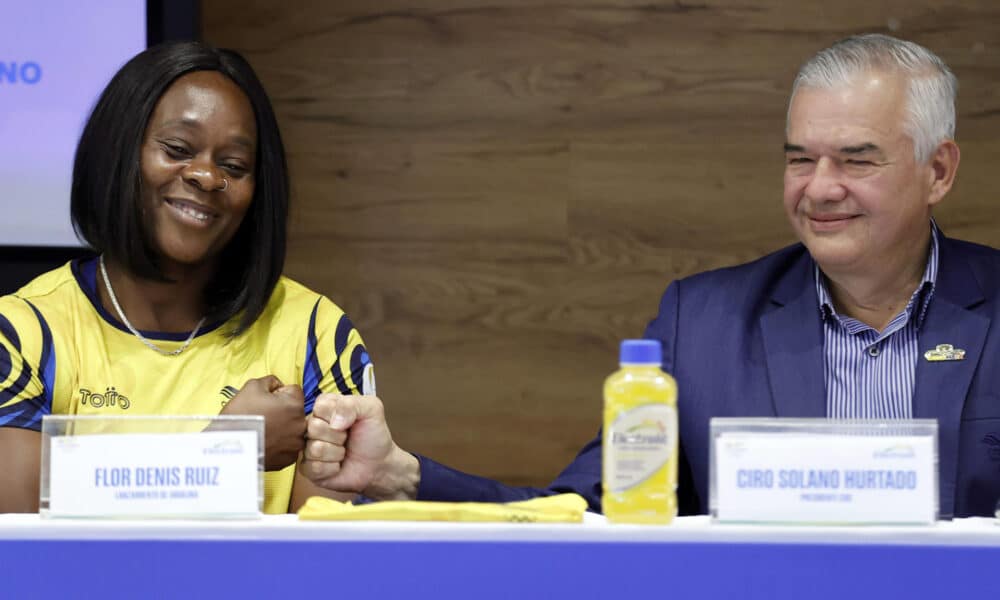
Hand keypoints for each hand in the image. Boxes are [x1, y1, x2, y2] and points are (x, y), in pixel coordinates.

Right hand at [220, 376, 305, 470]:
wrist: (229, 448)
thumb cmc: (240, 415)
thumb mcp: (252, 387)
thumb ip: (271, 381)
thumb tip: (278, 385)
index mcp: (295, 404)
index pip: (293, 391)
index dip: (279, 393)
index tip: (266, 401)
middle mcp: (301, 424)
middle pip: (295, 411)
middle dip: (282, 411)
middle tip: (263, 416)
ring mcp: (296, 443)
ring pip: (292, 429)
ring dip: (283, 428)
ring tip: (263, 430)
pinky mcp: (289, 459)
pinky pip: (288, 446)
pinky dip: (279, 444)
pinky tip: (265, 442)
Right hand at [300, 394, 418, 499]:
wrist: (379, 463)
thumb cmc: (373, 434)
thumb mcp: (372, 409)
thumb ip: (352, 404)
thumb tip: (334, 422)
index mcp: (325, 407)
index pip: (320, 406)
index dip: (338, 415)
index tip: (349, 421)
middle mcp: (312, 425)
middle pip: (314, 427)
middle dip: (339, 436)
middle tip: (347, 438)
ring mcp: (308, 447)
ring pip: (316, 449)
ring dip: (337, 453)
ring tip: (344, 451)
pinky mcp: (309, 468)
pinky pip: (315, 468)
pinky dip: (332, 468)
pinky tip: (338, 465)